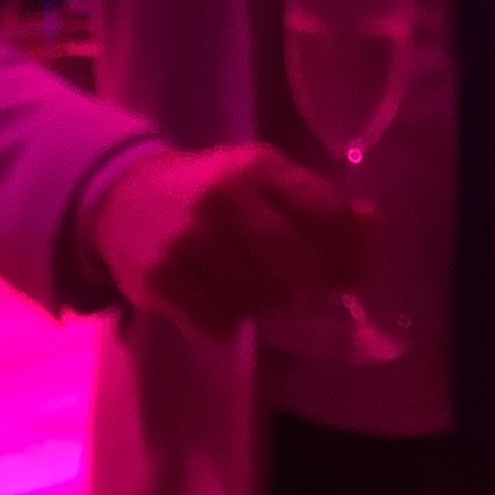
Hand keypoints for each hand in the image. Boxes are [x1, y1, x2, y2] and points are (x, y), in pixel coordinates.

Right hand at [84, 143, 371, 339]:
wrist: (122, 195)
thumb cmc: (209, 192)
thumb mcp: (261, 179)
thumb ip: (317, 201)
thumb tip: (372, 226)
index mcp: (258, 168)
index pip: (328, 216)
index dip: (349, 254)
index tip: (348, 276)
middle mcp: (225, 200)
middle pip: (301, 268)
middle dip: (310, 289)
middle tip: (301, 294)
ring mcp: (190, 241)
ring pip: (259, 302)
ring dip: (259, 306)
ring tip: (242, 287)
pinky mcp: (160, 279)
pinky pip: (217, 325)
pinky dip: (220, 323)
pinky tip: (208, 300)